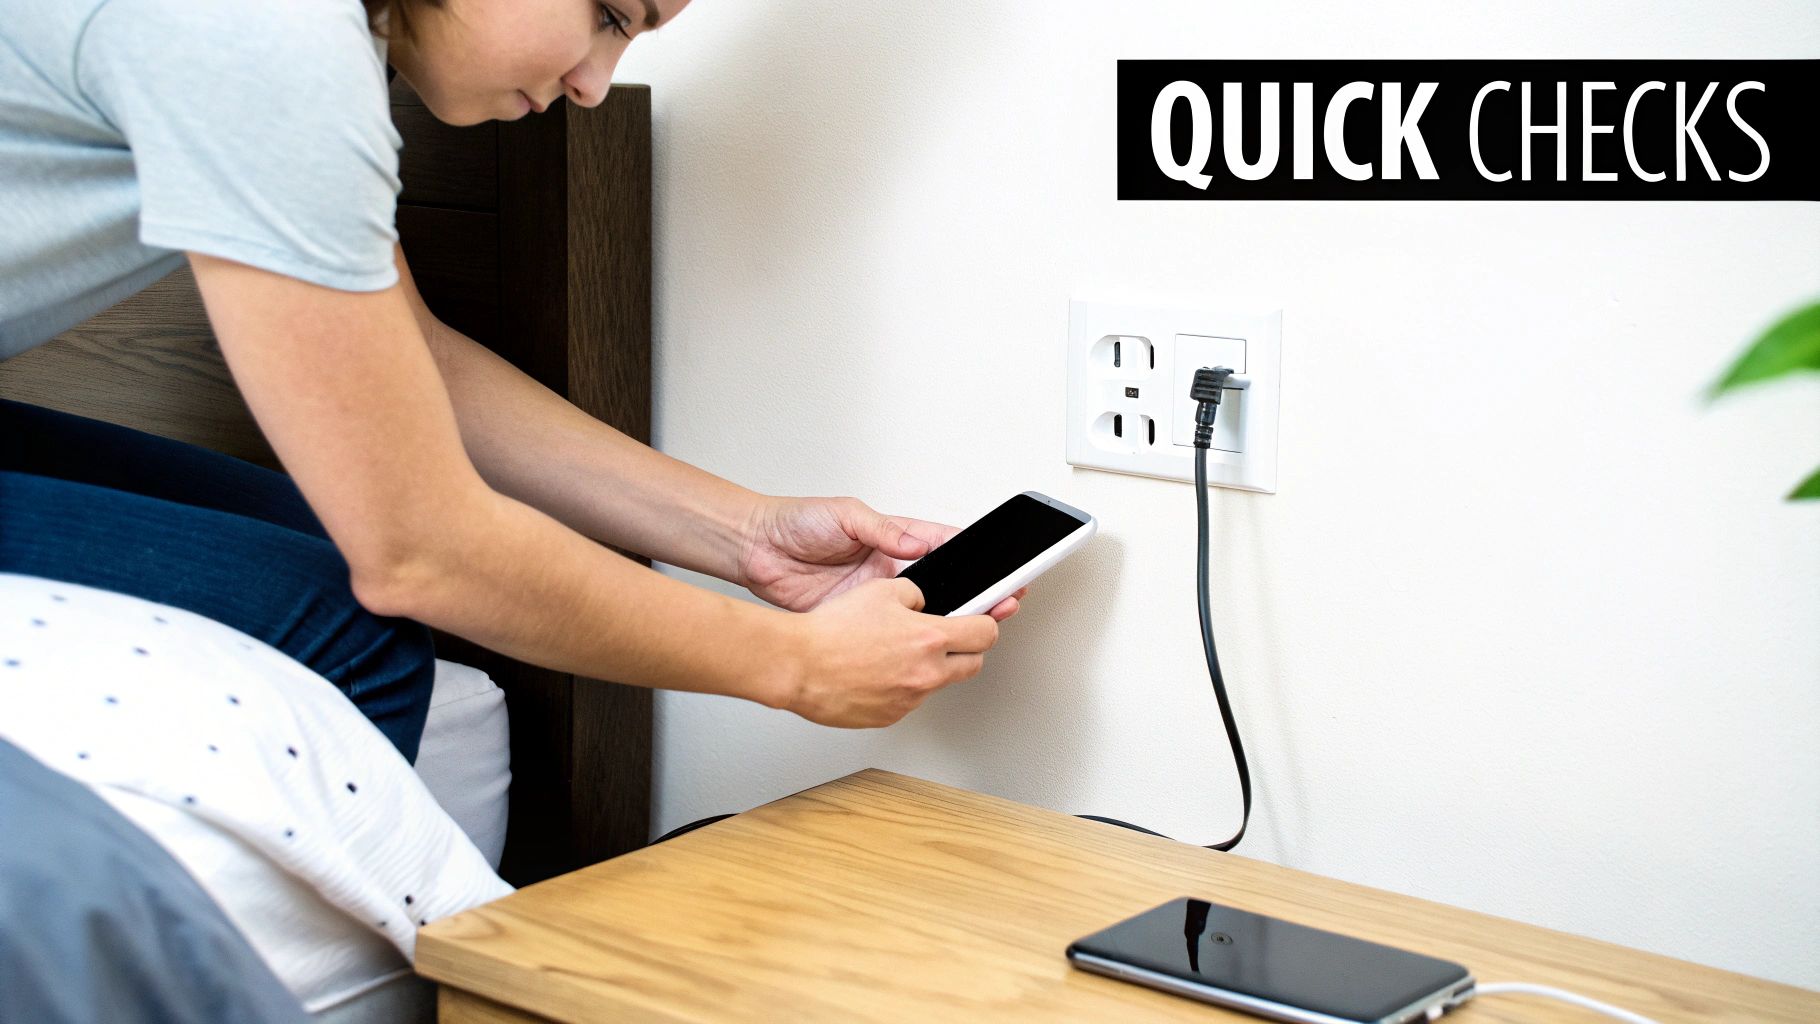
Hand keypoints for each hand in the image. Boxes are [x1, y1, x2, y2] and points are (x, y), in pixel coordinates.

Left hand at [737, 496, 1026, 619]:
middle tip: (1003, 601)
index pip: (945, 546)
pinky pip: (891, 632)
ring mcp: (875, 596)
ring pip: (923, 612)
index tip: (1003, 566)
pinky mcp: (857, 619)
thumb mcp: (844, 514)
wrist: (755, 549)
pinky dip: (911, 640)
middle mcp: (890, 568)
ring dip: (949, 619)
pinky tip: (928, 645)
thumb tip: (915, 543)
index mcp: (894, 538)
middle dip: (975, 594)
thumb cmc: (797, 522)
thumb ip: (882, 529)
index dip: (976, 558)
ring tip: (977, 625)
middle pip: (944, 584)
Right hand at [775, 577, 999, 726]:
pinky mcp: (889, 717)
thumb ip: (915, 592)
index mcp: (930, 639)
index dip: (987, 623)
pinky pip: (908, 700)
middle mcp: (925, 674)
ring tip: (894, 653)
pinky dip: (900, 687)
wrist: (798, 665)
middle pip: (974, 664)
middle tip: (946, 638)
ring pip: (938, 684)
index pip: (986, 633)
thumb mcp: (881, 589)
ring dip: (929, 669)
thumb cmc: (831, 630)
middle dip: (966, 649)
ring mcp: (908, 700)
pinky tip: (877, 671)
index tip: (982, 620)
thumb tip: (925, 601)